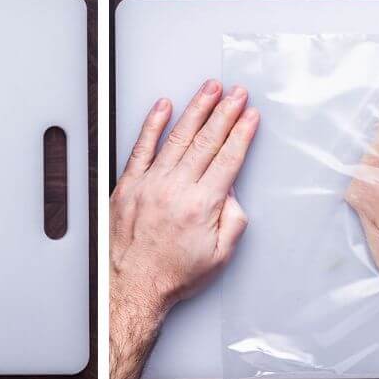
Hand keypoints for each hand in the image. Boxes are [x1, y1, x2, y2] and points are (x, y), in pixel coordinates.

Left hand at [111, 80, 258, 328]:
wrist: (133, 288)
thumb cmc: (172, 276)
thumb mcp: (219, 256)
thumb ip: (232, 220)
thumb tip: (231, 191)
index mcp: (201, 206)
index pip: (228, 158)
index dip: (242, 133)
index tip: (250, 116)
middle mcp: (175, 190)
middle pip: (207, 141)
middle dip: (225, 112)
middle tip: (237, 93)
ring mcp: (149, 184)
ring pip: (177, 137)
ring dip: (196, 109)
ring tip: (210, 90)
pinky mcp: (128, 186)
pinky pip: (141, 147)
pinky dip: (153, 124)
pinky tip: (163, 107)